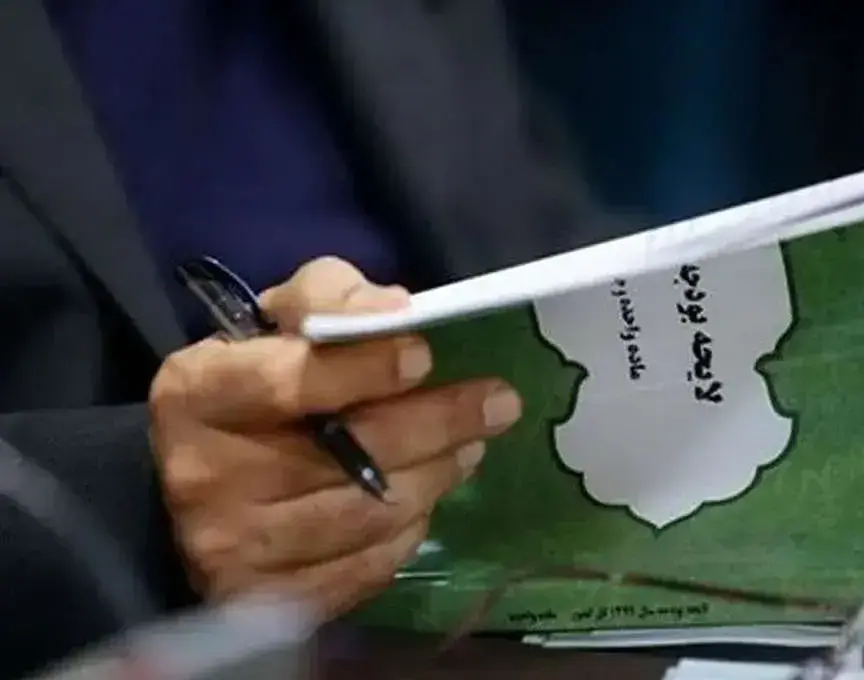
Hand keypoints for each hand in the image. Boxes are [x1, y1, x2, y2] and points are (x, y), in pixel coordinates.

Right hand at [148, 257, 522, 616]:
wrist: (206, 477)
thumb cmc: (259, 380)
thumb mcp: (281, 317)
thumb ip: (330, 297)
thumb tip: (393, 309)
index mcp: (196, 394)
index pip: (287, 382)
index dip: (362, 370)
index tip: (424, 355)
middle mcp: (202, 476)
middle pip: (343, 456)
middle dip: (435, 424)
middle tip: (499, 403)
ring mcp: (230, 547)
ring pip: (365, 514)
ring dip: (435, 476)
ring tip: (471, 447)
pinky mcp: (264, 598)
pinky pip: (364, 568)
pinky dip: (408, 531)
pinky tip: (428, 497)